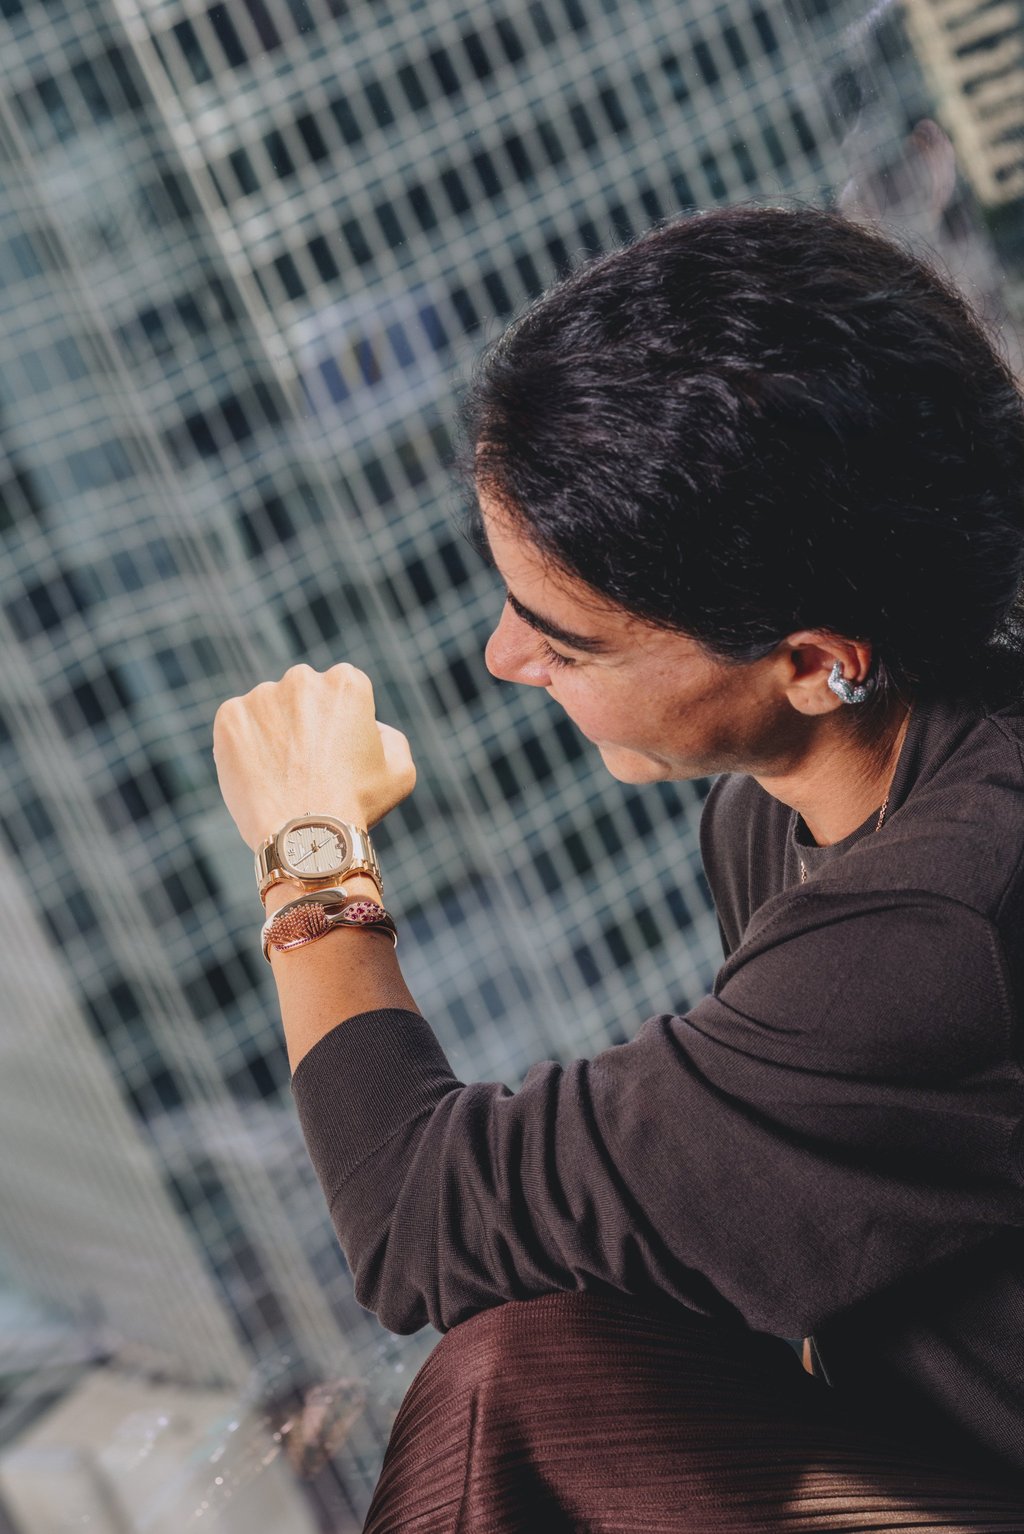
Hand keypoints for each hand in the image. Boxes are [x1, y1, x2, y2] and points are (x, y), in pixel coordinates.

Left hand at [212, 663, 415, 849]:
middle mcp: (303, 678)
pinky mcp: (229, 717)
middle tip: (306, 766)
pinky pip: (236, 726)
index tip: (335, 753)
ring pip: (267, 711)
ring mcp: (261, 696)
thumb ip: (390, 737)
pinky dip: (242, 747)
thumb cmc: (357, 806)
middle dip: (303, 722)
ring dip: (272, 734)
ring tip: (280, 776)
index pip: (340, 692)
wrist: (306, 836)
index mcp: (347, 682)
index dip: (339, 725)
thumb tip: (370, 727)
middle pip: (301, 696)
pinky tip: (258, 775)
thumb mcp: (400, 771)